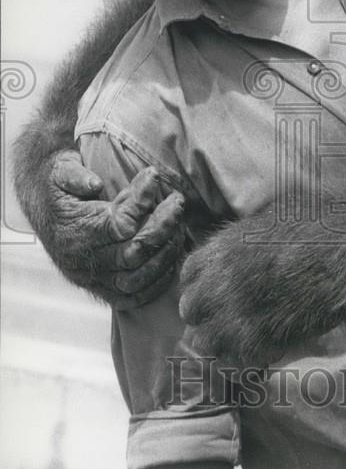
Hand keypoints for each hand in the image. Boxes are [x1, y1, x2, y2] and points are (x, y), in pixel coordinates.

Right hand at [48, 150, 185, 306]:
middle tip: (177, 201)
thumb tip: (95, 184)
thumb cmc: (59, 187)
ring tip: (179, 226)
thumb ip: (75, 175)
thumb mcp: (60, 171)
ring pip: (137, 277)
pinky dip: (157, 282)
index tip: (155, 175)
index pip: (120, 224)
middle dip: (163, 226)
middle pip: (134, 253)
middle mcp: (85, 260)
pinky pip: (133, 296)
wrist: (42, 211)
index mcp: (76, 232)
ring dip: (165, 254)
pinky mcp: (101, 289)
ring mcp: (94, 278)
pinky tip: (171, 257)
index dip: (142, 200)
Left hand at [179, 217, 345, 364]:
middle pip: (191, 310)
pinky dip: (248, 361)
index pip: (187, 275)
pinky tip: (266, 351)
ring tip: (244, 340)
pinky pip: (237, 362)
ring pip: (206, 342)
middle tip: (230, 317)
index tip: (215, 288)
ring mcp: (237, 315)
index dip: (202, 282)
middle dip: (207, 314)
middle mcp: (220, 282)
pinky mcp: (261, 341)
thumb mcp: (277, 213)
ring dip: (222, 342)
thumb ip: (252, 231)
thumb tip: (250, 232)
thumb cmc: (326, 224)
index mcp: (222, 248)